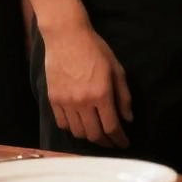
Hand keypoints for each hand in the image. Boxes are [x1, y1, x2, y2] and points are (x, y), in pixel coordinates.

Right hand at [42, 22, 132, 147]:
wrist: (67, 37)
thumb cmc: (95, 49)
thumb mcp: (116, 68)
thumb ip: (123, 95)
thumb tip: (128, 119)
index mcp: (101, 93)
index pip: (112, 127)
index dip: (119, 139)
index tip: (124, 144)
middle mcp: (83, 102)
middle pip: (95, 135)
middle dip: (106, 143)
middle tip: (113, 143)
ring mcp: (66, 102)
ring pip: (78, 133)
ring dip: (90, 137)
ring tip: (98, 134)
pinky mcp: (53, 100)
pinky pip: (63, 124)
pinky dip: (73, 129)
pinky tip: (80, 125)